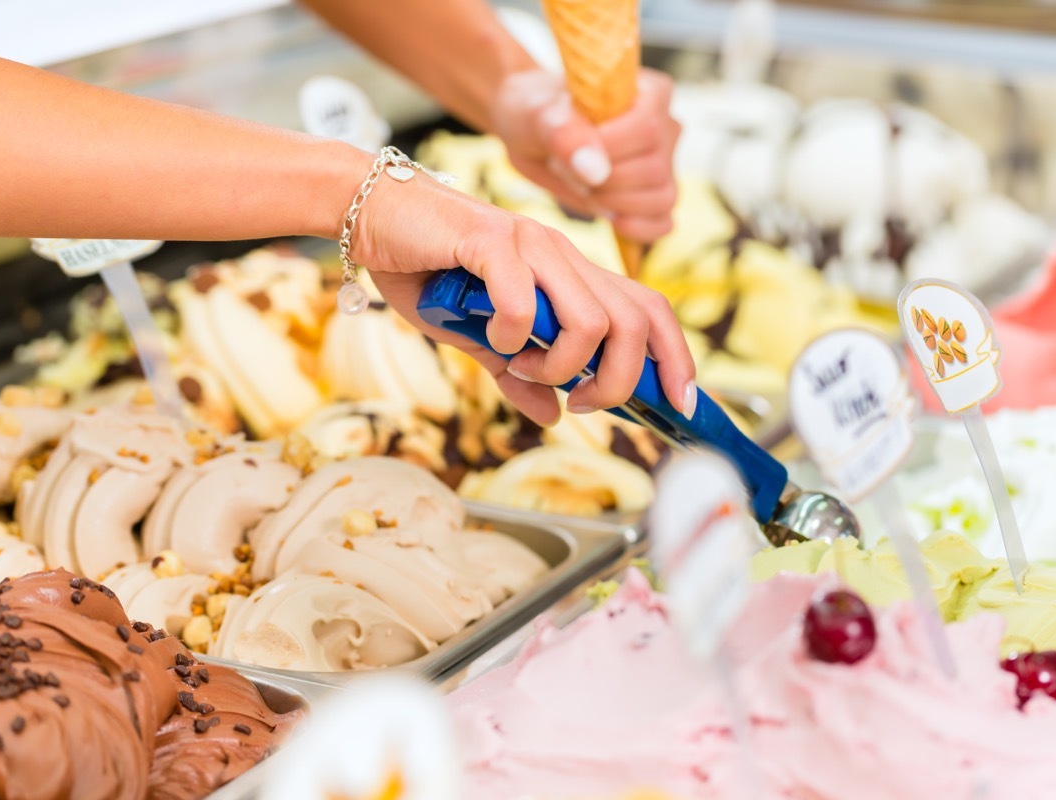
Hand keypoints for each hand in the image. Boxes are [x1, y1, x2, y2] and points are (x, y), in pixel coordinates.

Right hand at [349, 171, 695, 425]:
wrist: (374, 213)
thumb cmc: (427, 270)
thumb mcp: (477, 339)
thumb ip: (517, 375)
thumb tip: (551, 416)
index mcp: (570, 276)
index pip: (649, 310)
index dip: (676, 357)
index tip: (681, 405)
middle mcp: (563, 255)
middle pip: (637, 322)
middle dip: (619, 381)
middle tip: (578, 402)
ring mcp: (532, 244)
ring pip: (592, 320)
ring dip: (562, 365)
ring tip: (523, 368)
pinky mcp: (491, 240)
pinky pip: (524, 301)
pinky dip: (512, 335)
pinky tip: (491, 338)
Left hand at [490, 68, 680, 243]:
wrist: (531, 132)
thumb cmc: (537, 113)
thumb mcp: (541, 116)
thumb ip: (566, 134)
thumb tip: (596, 170)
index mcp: (651, 92)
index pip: (647, 130)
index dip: (606, 151)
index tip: (566, 149)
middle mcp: (667, 127)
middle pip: (654, 171)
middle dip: (601, 181)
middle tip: (564, 167)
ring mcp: (664, 163)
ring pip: (661, 199)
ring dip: (612, 203)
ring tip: (580, 185)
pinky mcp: (652, 196)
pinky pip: (662, 223)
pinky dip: (636, 227)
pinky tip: (606, 215)